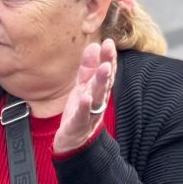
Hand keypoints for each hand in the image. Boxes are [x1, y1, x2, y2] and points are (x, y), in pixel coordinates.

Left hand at [53, 39, 115, 156]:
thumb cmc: (80, 110)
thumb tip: (94, 45)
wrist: (73, 141)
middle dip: (108, 64)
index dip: (109, 57)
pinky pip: (83, 115)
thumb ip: (88, 67)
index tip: (109, 42)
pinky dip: (84, 107)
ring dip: (101, 82)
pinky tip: (85, 98)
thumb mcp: (83, 85)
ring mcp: (90, 113)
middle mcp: (98, 100)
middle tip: (109, 49)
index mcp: (98, 90)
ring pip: (98, 96)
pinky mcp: (79, 125)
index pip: (106, 72)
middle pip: (104, 81)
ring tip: (103, 68)